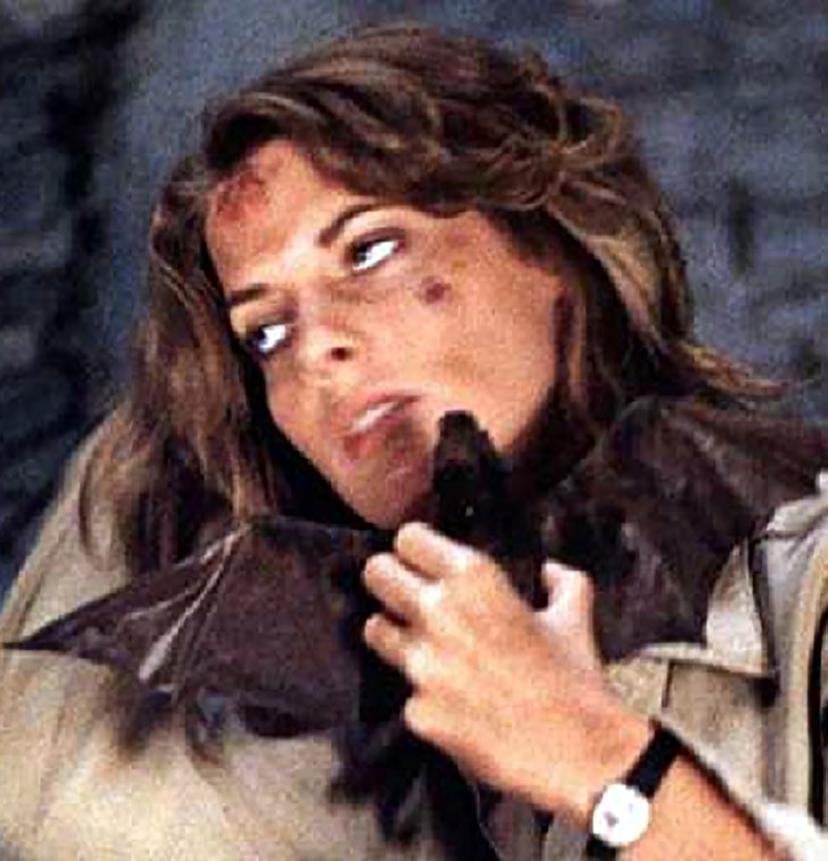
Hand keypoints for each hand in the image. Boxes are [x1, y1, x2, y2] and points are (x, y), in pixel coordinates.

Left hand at [362, 522, 650, 822]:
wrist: (579, 752)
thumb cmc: (575, 678)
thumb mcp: (573, 617)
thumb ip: (562, 582)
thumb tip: (550, 570)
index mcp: (473, 578)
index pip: (407, 538)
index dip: (414, 550)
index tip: (422, 562)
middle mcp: (438, 612)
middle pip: (376, 573)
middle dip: (389, 581)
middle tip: (407, 596)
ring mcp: (421, 664)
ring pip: (376, 629)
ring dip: (395, 635)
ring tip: (425, 648)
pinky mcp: (416, 710)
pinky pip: (406, 693)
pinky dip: (425, 696)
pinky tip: (453, 703)